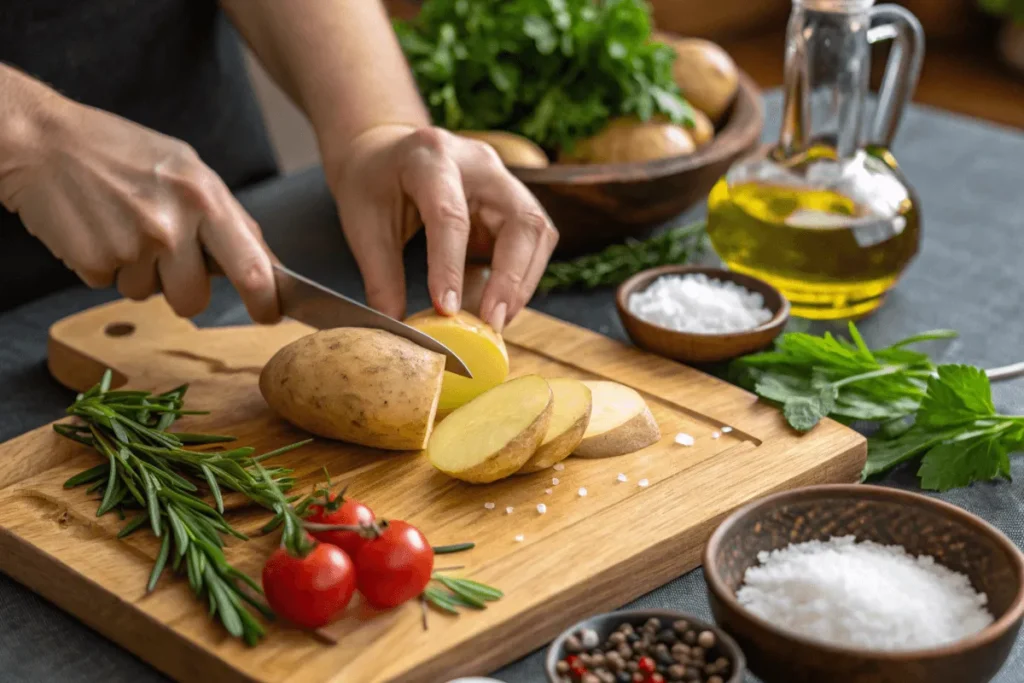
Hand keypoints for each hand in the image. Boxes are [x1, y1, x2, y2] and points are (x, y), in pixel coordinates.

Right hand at [0, 97, 278, 321]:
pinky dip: (105, 266)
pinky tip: (98, 229)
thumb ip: (225, 218)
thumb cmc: (121, 153)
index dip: (266, 301)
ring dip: (139, 274)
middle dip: (184, 292)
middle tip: (167, 259)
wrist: (45, 142)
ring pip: (149, 295)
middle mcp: (173, 225)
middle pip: (194, 300)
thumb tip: (265, 264)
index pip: (253, 267)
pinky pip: (111, 286)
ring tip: (123, 227)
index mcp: (205, 198)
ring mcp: (132, 246)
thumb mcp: (188, 171)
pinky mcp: (94, 262)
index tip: (269, 314)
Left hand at [330, 124, 556, 330]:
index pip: (450, 215)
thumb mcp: (364, 224)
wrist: (387, 153)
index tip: (447, 310)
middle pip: (519, 220)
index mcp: (431, 158)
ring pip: (537, 231)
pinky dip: (520, 276)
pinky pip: (534, 241)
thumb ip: (381, 276)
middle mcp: (479, 163)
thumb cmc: (373, 184)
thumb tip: (398, 329)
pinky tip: (500, 302)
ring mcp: (503, 179)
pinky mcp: (514, 200)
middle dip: (511, 278)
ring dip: (522, 281)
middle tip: (492, 322)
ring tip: (496, 319)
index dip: (451, 266)